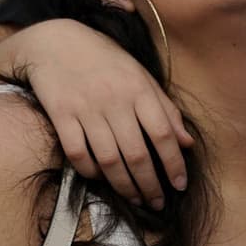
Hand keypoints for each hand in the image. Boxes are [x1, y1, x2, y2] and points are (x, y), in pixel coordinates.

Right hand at [16, 19, 193, 208]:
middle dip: (150, 184)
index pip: (163, 134)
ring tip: (135, 199)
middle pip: (136, 154)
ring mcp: (86, 110)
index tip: (181, 184)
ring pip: (108, 159)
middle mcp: (115, 102)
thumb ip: (166, 110)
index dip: (174, 163)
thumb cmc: (107, 61)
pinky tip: (101, 178)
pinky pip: (76, 152)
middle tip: (158, 203)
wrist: (57, 42)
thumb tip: (188, 143)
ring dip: (124, 185)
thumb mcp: (143, 78)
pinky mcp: (61, 115)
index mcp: (140, 91)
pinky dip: (89, 170)